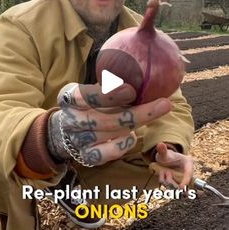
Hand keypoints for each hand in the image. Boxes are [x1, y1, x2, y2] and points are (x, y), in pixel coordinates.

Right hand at [49, 82, 171, 165]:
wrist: (67, 131)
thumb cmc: (87, 103)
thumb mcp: (90, 88)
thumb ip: (109, 82)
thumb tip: (142, 73)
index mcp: (69, 98)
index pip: (85, 96)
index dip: (108, 94)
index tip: (131, 90)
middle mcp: (70, 120)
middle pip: (104, 119)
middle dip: (137, 112)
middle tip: (163, 104)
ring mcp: (77, 140)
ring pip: (109, 134)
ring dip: (135, 124)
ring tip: (155, 112)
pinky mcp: (87, 157)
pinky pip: (107, 153)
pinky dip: (122, 145)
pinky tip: (132, 137)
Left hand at [155, 142, 193, 187]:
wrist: (165, 160)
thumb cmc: (167, 156)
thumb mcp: (164, 153)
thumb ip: (162, 150)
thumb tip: (160, 144)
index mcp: (188, 162)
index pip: (189, 173)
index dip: (186, 181)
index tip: (181, 187)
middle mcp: (188, 172)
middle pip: (182, 182)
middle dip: (172, 180)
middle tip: (166, 172)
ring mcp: (184, 179)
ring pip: (175, 186)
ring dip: (167, 181)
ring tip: (164, 171)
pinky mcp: (178, 183)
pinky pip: (170, 187)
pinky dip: (165, 181)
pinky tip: (163, 174)